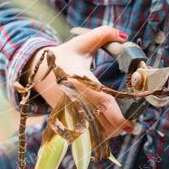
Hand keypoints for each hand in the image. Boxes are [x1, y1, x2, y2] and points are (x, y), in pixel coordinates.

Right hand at [23, 25, 134, 139]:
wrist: (37, 70)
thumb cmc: (64, 56)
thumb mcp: (82, 43)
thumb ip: (103, 34)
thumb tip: (123, 35)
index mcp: (78, 79)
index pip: (100, 101)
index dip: (117, 115)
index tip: (130, 124)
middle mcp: (72, 98)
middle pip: (100, 123)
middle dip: (118, 127)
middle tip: (132, 122)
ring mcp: (67, 111)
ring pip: (93, 133)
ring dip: (109, 132)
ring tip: (122, 124)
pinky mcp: (65, 119)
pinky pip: (85, 134)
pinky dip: (98, 134)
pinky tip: (107, 126)